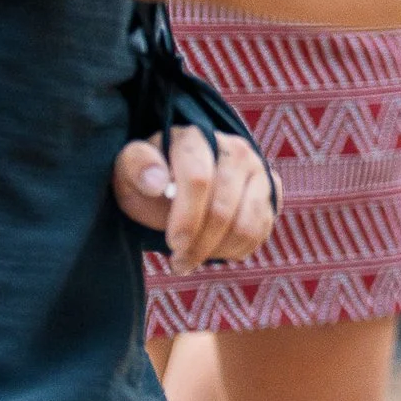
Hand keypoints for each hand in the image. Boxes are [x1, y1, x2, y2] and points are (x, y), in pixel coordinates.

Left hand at [113, 129, 274, 274]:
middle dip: (199, 244)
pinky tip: (215, 250)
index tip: (173, 244)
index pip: (198, 179)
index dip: (187, 217)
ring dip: (217, 251)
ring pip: (247, 223)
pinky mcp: (271, 190)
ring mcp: (257, 169)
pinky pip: (262, 229)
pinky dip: (238, 249)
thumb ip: (136, 168)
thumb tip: (157, 182)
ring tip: (194, 258)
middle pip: (223, 208)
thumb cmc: (150, 180)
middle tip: (179, 262)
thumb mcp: (129, 172)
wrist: (178, 183)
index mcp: (195, 137)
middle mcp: (234, 149)